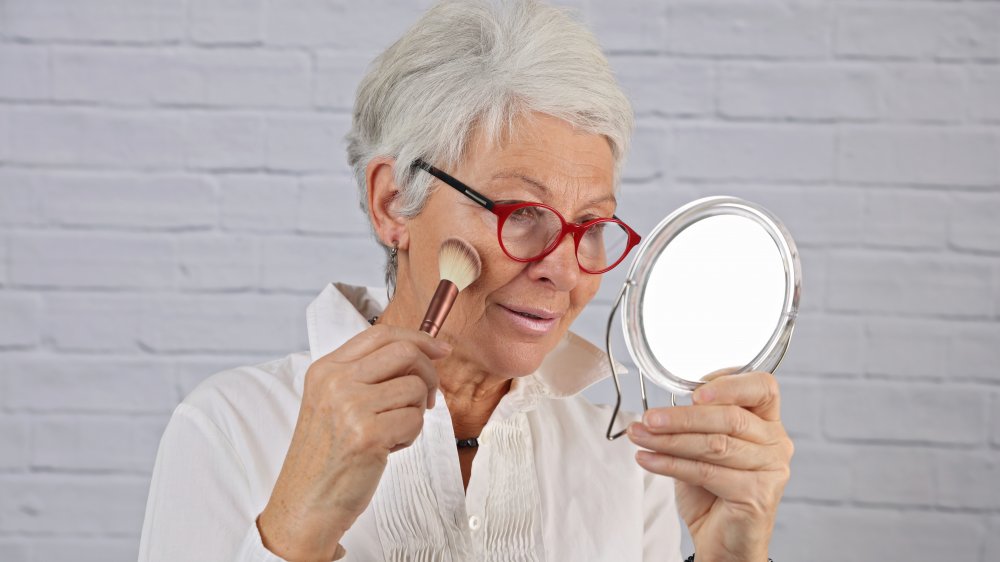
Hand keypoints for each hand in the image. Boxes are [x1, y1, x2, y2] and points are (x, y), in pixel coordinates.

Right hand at [258, 325, 450, 561]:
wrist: (305, 503)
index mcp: (325, 369)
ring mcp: (350, 406)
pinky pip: (414, 421)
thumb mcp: (334, 402)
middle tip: (427, 398)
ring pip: (415, 388)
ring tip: (392, 432)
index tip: (441, 349)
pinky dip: (410, 436)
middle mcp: (335, 382)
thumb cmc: (327, 456)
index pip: (381, 334)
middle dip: (429, 373)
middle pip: (405, 352)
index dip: (418, 338)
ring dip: (415, 413)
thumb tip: (422, 354)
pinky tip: (387, 448)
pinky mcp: (367, 434)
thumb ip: (368, 375)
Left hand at [626, 370, 792, 561]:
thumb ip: (697, 423)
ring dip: (670, 440)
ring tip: (640, 436)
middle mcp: (776, 442)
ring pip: (715, 445)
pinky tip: (649, 459)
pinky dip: (671, 464)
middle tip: (648, 418)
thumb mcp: (703, 447)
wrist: (722, 540)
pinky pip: (707, 472)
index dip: (729, 384)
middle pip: (729, 418)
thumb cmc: (713, 491)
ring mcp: (771, 469)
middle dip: (681, 417)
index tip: (694, 392)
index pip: (761, 387)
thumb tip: (662, 409)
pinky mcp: (757, 493)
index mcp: (767, 422)